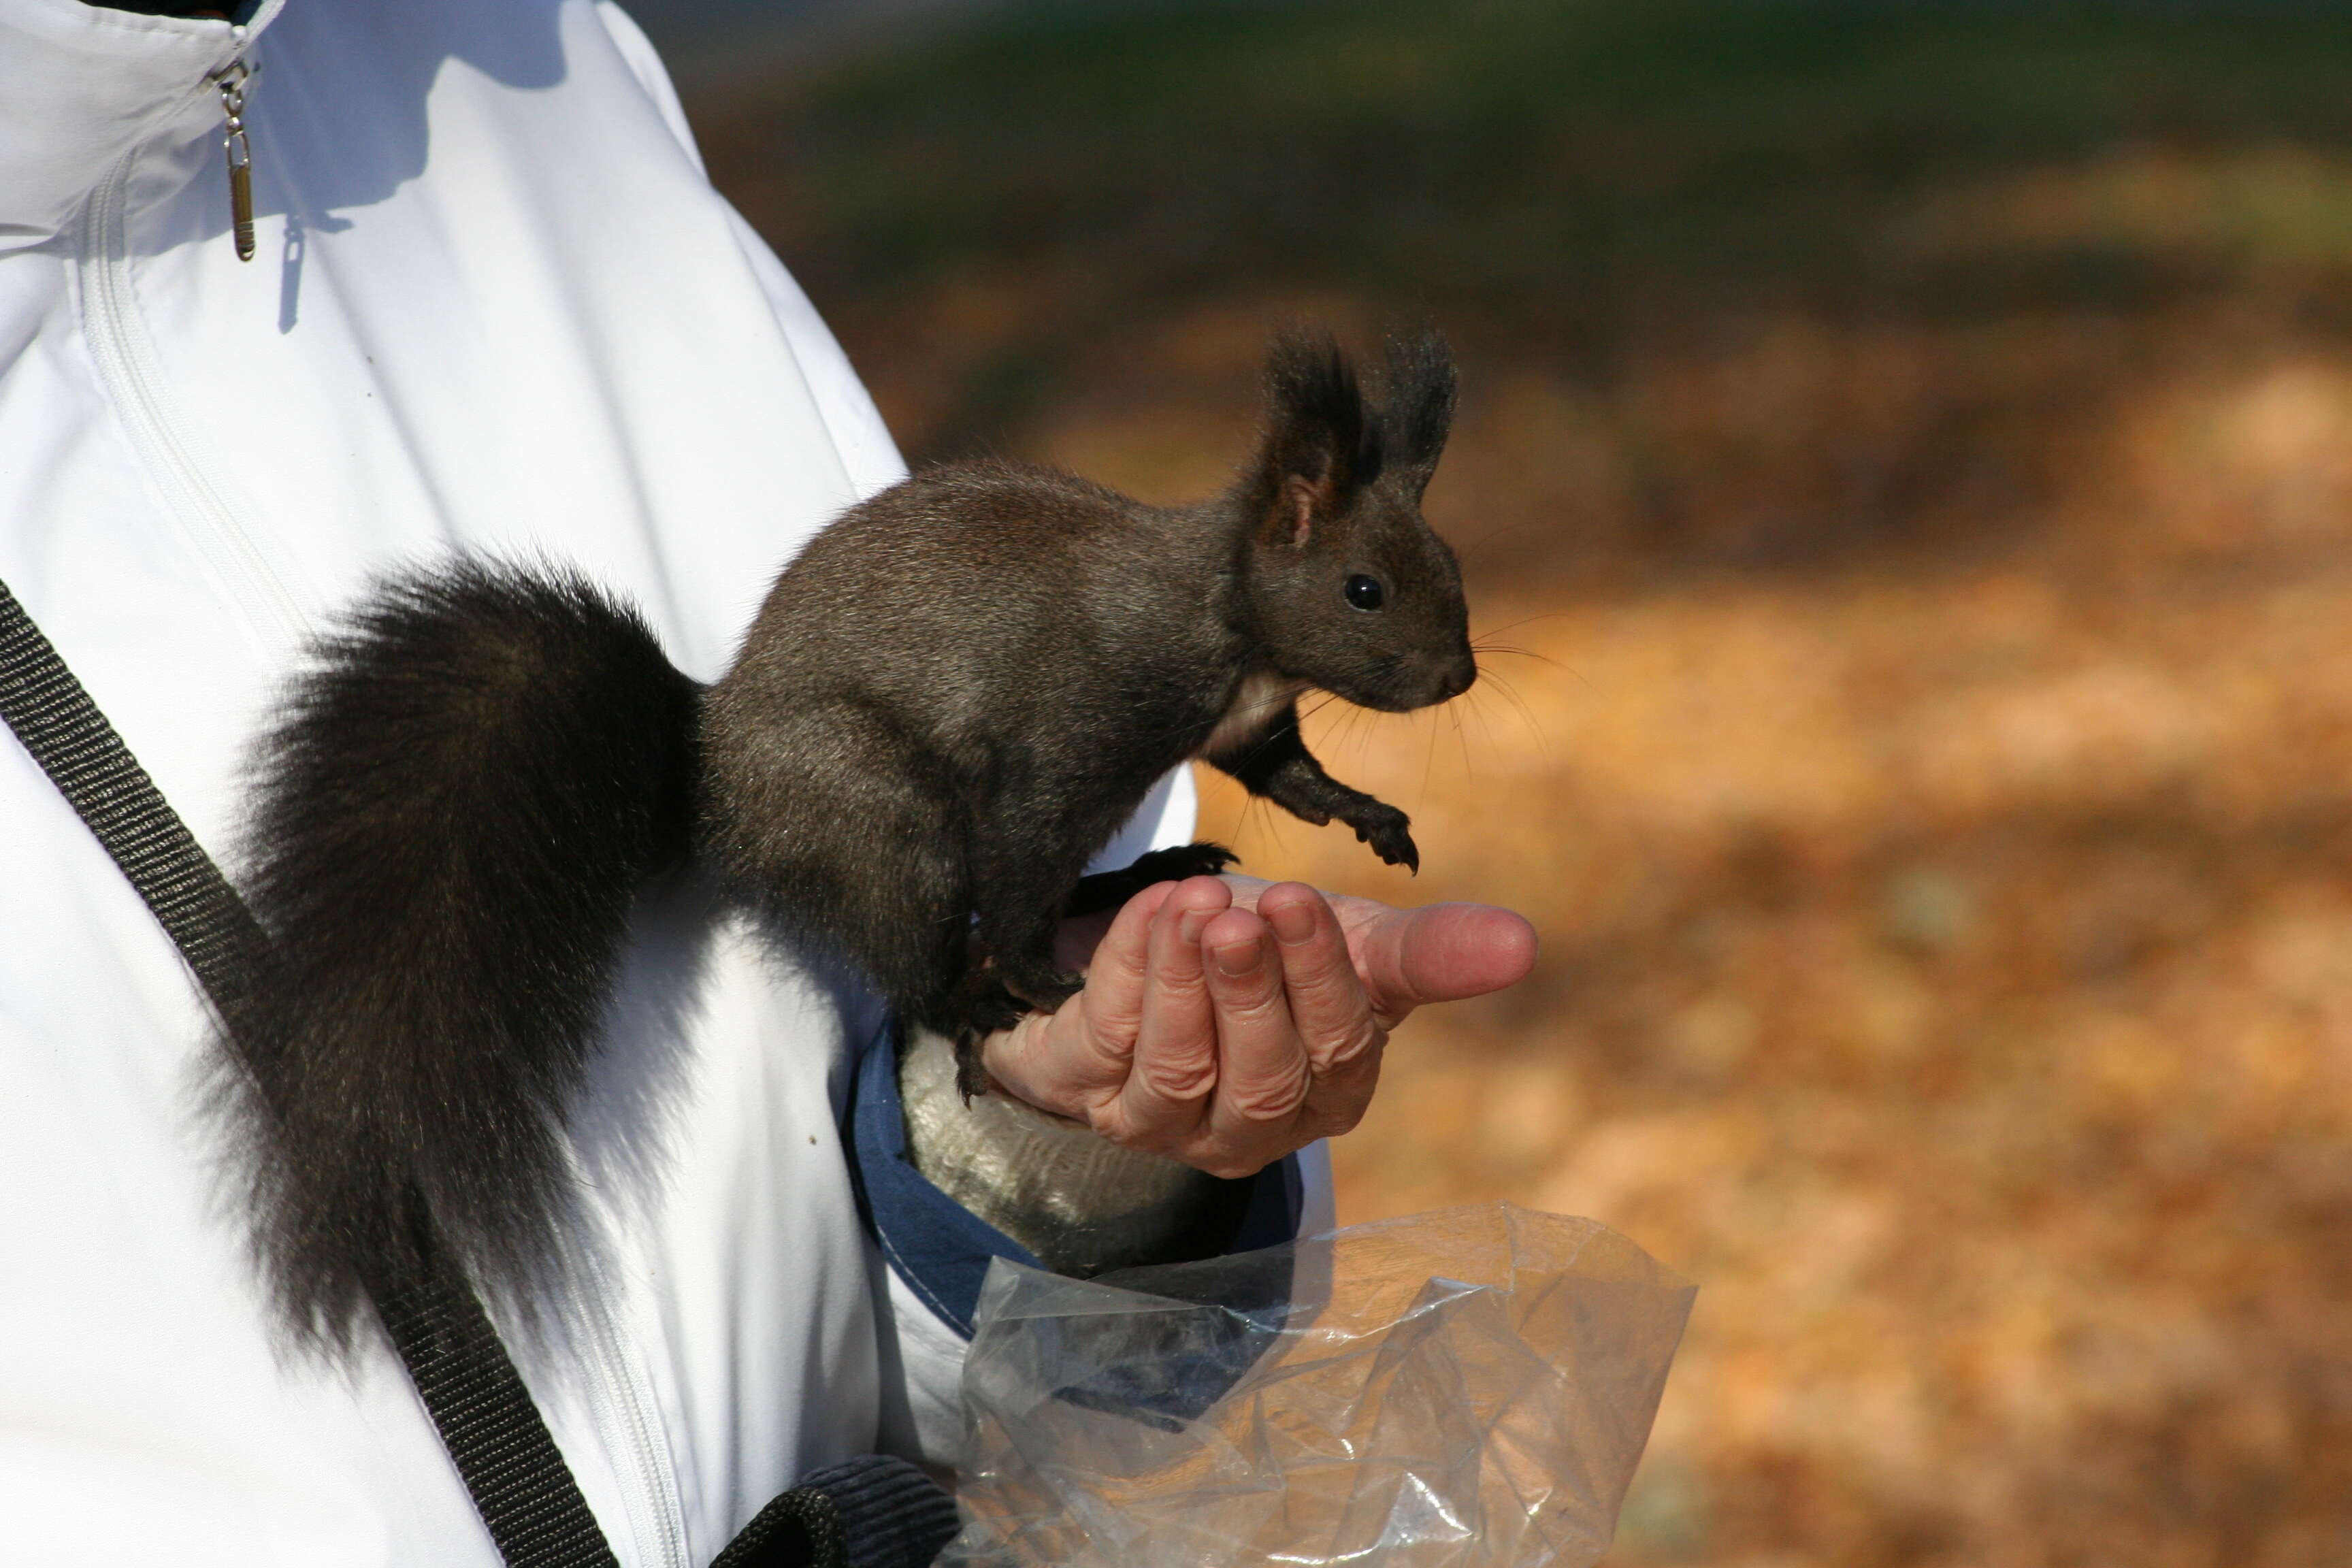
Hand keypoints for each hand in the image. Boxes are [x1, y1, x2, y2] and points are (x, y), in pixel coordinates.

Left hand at [980, 875, 1536, 1178]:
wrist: (1152, 958)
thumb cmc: (1270, 956)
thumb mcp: (1351, 943)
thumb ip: (1428, 949)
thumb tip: (1524, 943)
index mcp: (1329, 1093)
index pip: (1337, 1049)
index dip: (1319, 976)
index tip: (1296, 899)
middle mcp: (1249, 1127)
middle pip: (1258, 1077)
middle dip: (1249, 992)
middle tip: (1240, 913)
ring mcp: (1163, 1123)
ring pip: (1178, 1070)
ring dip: (1184, 982)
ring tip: (1194, 905)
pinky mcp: (1087, 1092)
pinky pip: (1106, 1039)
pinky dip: (1128, 969)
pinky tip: (1150, 912)